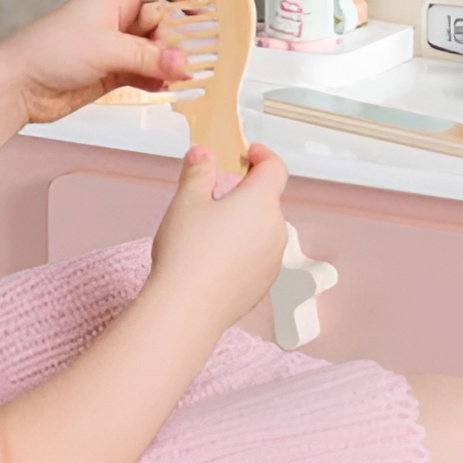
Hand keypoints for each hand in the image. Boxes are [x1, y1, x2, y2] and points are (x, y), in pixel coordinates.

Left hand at [1, 0, 187, 125]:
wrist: (18, 86)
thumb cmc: (47, 50)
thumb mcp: (105, 48)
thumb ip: (148, 58)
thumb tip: (182, 63)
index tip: (211, 8)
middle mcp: (117, 18)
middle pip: (163, 22)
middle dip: (179, 39)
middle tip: (197, 54)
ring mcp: (116, 46)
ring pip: (156, 50)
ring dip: (170, 63)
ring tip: (186, 74)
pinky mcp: (113, 72)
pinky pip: (146, 73)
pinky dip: (158, 79)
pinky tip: (167, 86)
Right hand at [147, 144, 288, 332]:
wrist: (187, 308)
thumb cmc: (187, 253)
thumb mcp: (186, 201)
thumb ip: (198, 171)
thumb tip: (203, 154)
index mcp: (261, 202)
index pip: (275, 167)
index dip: (262, 155)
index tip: (246, 153)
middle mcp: (275, 229)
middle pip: (266, 200)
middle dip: (243, 193)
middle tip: (212, 196)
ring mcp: (274, 259)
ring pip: (262, 229)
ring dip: (243, 223)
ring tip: (208, 232)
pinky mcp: (264, 283)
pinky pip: (258, 255)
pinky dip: (242, 249)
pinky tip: (213, 260)